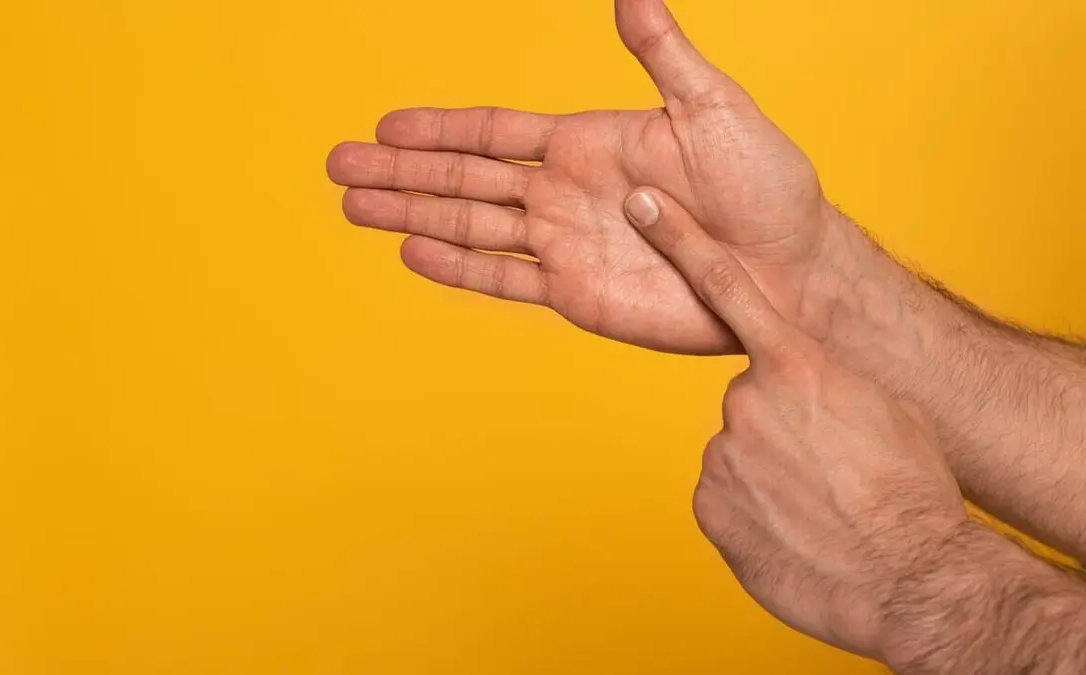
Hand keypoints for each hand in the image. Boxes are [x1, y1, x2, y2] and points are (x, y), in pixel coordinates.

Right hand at [327, 0, 839, 353]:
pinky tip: (413, 255)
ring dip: (409, 216)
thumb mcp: (713, 107)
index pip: (492, 130)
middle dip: (399, 171)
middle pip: (462, 178)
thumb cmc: (766, 186)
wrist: (790, 272)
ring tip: (355, 207)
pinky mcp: (577, 294)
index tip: (384, 124)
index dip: (437, 128)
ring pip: (468, 226)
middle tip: (338, 165)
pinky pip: (503, 279)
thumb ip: (662, 54)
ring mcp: (565, 244)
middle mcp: (564, 191)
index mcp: (586, 142)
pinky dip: (457, 270)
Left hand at [621, 186, 969, 660]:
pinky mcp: (708, 506)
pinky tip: (793, 531)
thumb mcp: (882, 411)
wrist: (909, 575)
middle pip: (749, 403)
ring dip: (768, 476)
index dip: (680, 240)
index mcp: (796, 366)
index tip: (642, 205)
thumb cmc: (909, 490)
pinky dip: (753, 513)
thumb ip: (827, 382)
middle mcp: (747, 401)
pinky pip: (726, 498)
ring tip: (819, 506)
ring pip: (738, 454)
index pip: (726, 288)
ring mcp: (722, 454)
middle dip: (780, 429)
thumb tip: (804, 388)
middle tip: (827, 467)